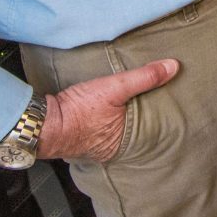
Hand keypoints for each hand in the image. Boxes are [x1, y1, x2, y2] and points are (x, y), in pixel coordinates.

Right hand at [35, 58, 180, 163]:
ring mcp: (94, 147)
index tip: (167, 103)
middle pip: (132, 130)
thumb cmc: (79, 109)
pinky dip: (102, 123)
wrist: (43, 122)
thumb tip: (173, 67)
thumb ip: (144, 77)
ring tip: (127, 106)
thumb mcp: (115, 87)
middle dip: (139, 118)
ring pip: (114, 131)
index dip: (157, 115)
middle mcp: (112, 149)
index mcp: (127, 142)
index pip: (150, 128)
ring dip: (119, 121)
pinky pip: (97, 131)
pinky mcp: (78, 139)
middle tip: (150, 103)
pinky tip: (102, 114)